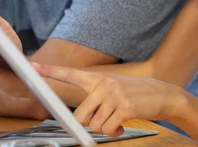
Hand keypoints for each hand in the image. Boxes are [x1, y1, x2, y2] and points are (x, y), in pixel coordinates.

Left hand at [35, 63, 183, 136]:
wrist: (165, 95)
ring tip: (118, 120)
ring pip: (94, 124)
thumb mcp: (116, 90)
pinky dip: (114, 132)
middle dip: (90, 124)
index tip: (32, 67)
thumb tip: (83, 120)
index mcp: (99, 79)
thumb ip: (97, 99)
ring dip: (106, 128)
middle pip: (80, 115)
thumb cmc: (138, 95)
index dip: (50, 72)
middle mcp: (104, 84)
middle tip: (104, 120)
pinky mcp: (124, 107)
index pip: (71, 74)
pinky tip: (123, 124)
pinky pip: (107, 129)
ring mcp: (114, 95)